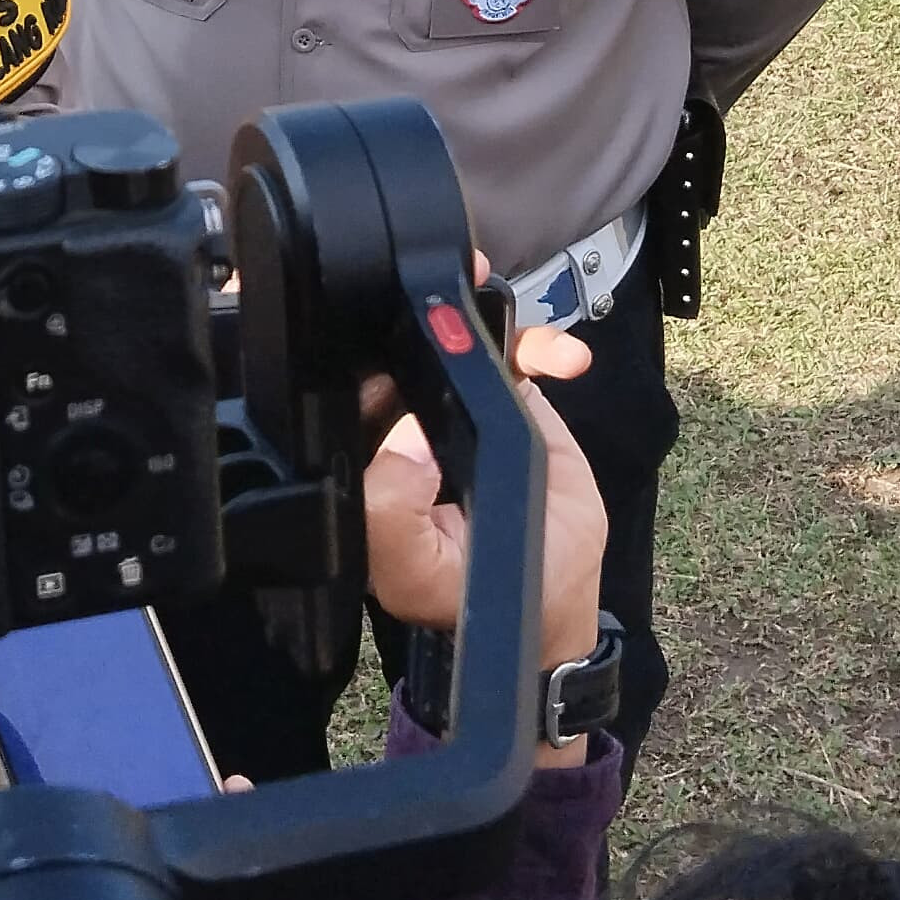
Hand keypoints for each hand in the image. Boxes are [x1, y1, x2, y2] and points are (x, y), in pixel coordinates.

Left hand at [360, 319, 610, 727]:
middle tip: (443, 302)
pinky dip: (541, 346)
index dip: (349, 360)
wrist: (556, 597)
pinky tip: (563, 359)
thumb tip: (406, 440)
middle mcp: (398, 429)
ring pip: (453, 341)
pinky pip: (520, 355)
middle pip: (388, 350)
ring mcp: (456, 409)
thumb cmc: (479, 593)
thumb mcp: (418, 574)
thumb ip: (391, 517)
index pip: (336, 398)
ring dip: (479, 318)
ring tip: (499, 319)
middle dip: (411, 317)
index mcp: (360, 465)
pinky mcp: (512, 403)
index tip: (374, 326)